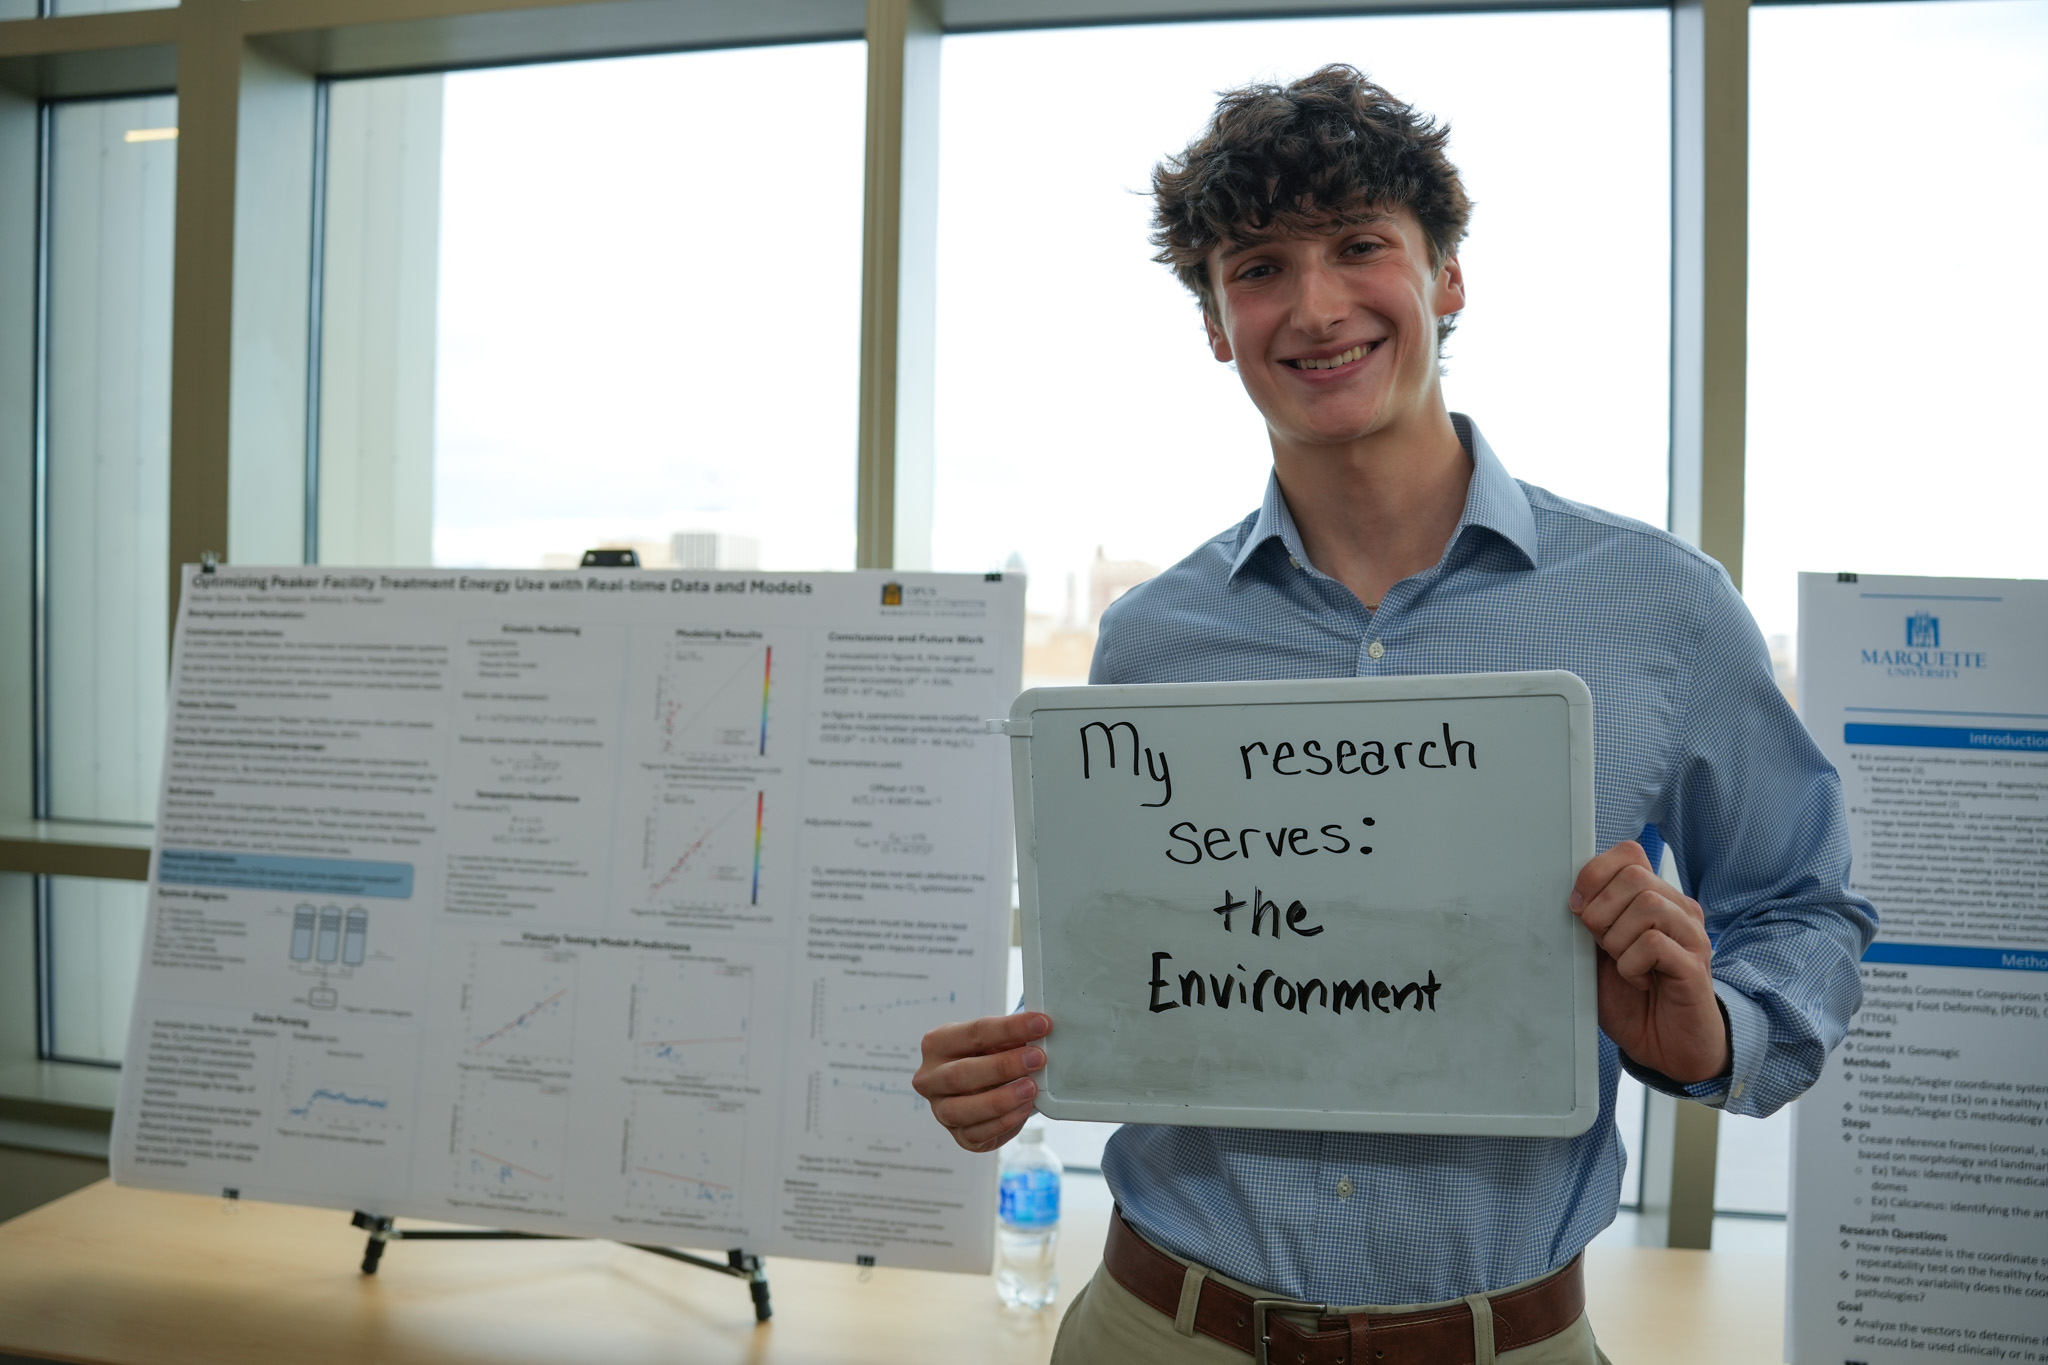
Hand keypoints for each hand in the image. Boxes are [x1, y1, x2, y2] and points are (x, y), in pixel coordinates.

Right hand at [912, 1013, 1049, 1152]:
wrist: (980, 1088)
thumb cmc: (984, 1058)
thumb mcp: (993, 1042)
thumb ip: (1011, 1038)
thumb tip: (1039, 1034)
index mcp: (937, 1044)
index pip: (973, 1033)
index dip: (1009, 1028)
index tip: (1041, 1024)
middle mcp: (931, 1078)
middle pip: (960, 1074)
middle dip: (1003, 1066)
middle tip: (1037, 1059)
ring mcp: (940, 1110)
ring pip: (962, 1109)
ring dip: (1002, 1099)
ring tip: (1031, 1088)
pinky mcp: (958, 1136)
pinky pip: (977, 1134)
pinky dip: (1004, 1122)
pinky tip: (1023, 1108)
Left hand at [1570, 841, 1729, 1084]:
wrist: (1666, 1049)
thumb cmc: (1632, 1000)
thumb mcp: (1600, 954)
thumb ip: (1591, 922)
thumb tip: (1572, 896)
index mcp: (1657, 899)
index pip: (1629, 853)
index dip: (1594, 874)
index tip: (1577, 908)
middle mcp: (1679, 911)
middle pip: (1634, 875)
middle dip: (1601, 911)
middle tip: (1602, 945)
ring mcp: (1691, 937)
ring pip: (1647, 905)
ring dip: (1617, 939)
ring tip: (1623, 964)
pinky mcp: (1694, 967)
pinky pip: (1654, 944)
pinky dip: (1631, 965)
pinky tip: (1638, 981)